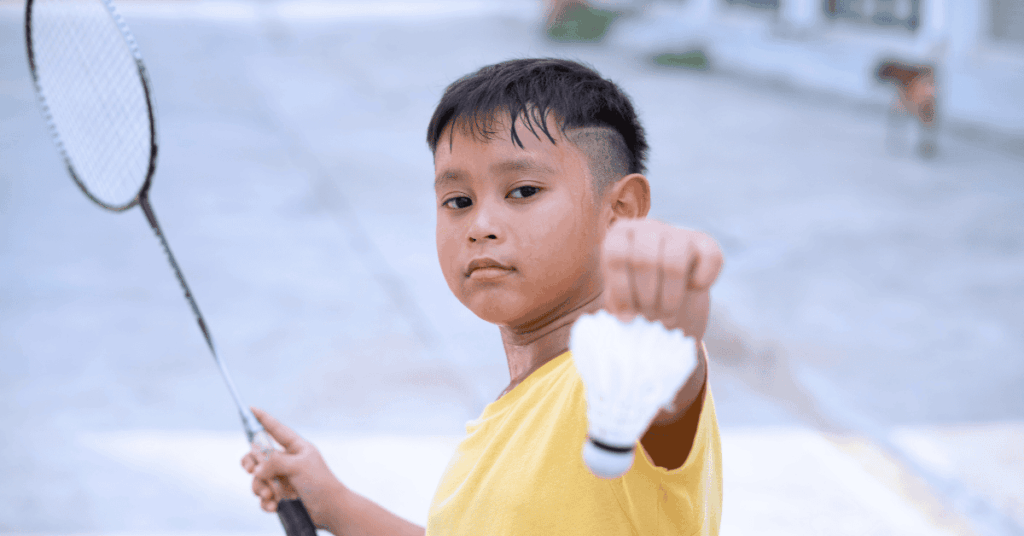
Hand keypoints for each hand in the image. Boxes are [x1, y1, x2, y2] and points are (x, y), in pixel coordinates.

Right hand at [240, 408, 345, 527]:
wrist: (330, 510)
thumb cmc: (320, 483)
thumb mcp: (298, 467)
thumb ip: (275, 462)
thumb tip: (256, 469)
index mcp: (295, 447)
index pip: (276, 429)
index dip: (263, 419)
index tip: (250, 408)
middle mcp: (287, 460)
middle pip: (258, 455)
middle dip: (251, 464)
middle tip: (253, 471)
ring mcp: (282, 478)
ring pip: (257, 478)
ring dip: (260, 488)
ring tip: (270, 496)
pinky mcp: (280, 495)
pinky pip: (262, 496)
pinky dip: (265, 502)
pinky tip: (273, 506)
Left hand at [601, 219, 722, 340]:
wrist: (665, 292)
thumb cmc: (636, 295)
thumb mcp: (620, 299)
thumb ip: (620, 306)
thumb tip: (628, 319)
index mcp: (620, 235)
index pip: (617, 255)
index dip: (621, 290)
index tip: (627, 316)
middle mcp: (647, 228)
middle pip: (644, 260)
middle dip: (647, 298)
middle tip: (649, 317)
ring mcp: (677, 232)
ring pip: (674, 263)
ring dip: (670, 298)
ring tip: (666, 314)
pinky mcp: (704, 242)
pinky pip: (710, 258)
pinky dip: (702, 282)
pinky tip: (692, 289)